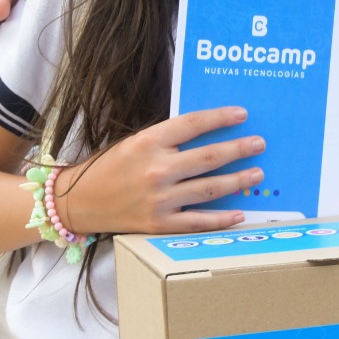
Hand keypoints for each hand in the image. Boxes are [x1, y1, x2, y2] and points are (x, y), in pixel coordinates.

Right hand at [57, 106, 269, 235]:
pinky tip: (240, 213)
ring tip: (257, 174)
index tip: (242, 114)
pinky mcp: (159, 225)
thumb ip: (166, 139)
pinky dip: (222, 219)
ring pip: (210, 188)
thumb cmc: (109, 168)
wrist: (78, 202)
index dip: (220, 118)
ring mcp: (160, 199)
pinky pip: (198, 222)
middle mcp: (156, 170)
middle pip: (209, 157)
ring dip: (238, 180)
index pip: (193, 124)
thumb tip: (206, 131)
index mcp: (148, 142)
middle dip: (239, 149)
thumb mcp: (134, 142)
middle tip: (259, 143)